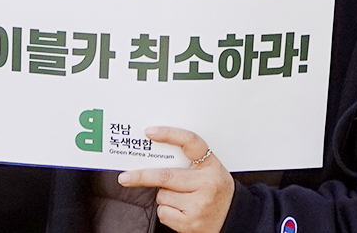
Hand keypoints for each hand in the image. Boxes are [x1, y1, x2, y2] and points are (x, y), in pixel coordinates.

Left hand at [118, 128, 233, 232]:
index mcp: (211, 166)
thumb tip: (155, 159)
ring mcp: (198, 205)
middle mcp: (207, 184)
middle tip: (125, 177)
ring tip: (182, 200)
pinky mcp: (190, 223)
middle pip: (165, 176)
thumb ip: (190, 164)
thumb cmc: (216, 193)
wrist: (232, 220)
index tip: (150, 132)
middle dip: (141, 176)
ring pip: (162, 196)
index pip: (191, 143)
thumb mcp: (210, 173)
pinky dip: (166, 212)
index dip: (170, 135)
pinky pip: (163, 212)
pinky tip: (181, 211)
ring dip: (164, 197)